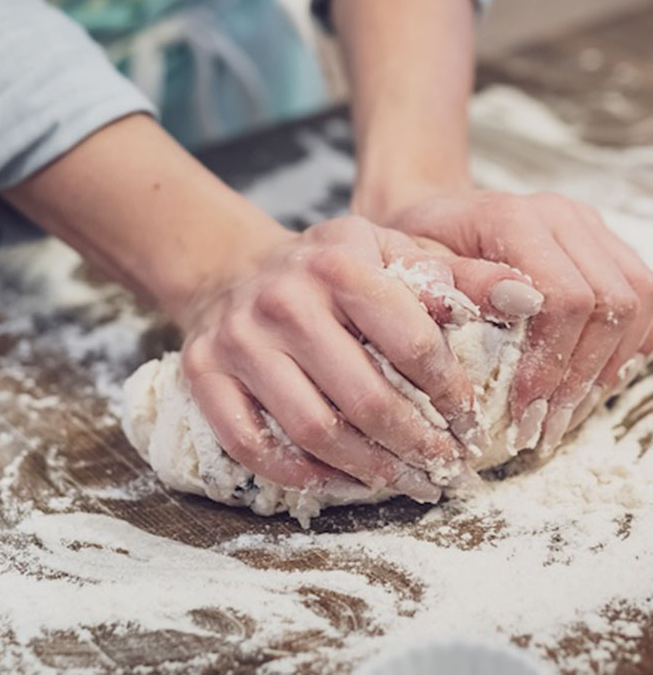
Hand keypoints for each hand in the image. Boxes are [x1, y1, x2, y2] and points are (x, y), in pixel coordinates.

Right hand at [178, 215, 538, 498]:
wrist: (235, 269)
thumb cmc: (325, 269)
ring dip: (367, 470)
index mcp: (338, 262)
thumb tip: (527, 298)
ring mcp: (239, 339)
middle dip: (417, 445)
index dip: (451, 393)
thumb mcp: (388, 251)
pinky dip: (298, 473)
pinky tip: (335, 480)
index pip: (412, 341)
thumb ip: (454, 274)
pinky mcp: (205, 372)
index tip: (470, 421)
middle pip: (365, 398)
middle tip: (445, 469)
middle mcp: (283, 299)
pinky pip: (251, 443)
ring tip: (403, 482)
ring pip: (313, 429)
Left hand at [389, 191, 652, 454]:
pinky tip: (594, 380)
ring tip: (566, 413)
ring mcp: (588, 227)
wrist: (434, 218)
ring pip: (639, 300)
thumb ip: (460, 282)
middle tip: (545, 428)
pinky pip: (643, 295)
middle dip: (583, 377)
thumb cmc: (416, 248)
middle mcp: (562, 215)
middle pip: (611, 302)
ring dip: (609, 367)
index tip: (525, 410)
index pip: (565, 296)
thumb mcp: (415, 266)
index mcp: (513, 218)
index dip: (552, 362)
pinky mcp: (602, 244)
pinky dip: (628, 343)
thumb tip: (519, 302)